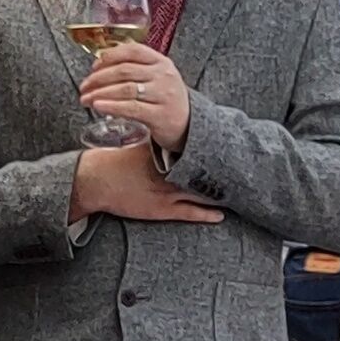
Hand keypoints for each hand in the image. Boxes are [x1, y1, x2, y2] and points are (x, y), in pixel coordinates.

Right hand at [73, 140, 225, 222]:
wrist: (95, 180)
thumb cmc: (115, 161)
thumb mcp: (139, 144)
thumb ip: (157, 139)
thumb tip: (170, 125)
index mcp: (164, 154)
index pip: (196, 152)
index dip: (215, 153)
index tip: (232, 151)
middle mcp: (169, 172)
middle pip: (203, 172)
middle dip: (222, 173)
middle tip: (244, 173)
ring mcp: (166, 192)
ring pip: (200, 193)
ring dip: (218, 194)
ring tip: (238, 194)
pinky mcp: (161, 209)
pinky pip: (189, 213)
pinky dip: (206, 214)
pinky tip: (221, 215)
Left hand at [80, 41, 192, 153]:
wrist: (189, 124)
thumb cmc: (165, 98)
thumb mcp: (158, 77)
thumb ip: (136, 67)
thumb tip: (101, 61)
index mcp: (161, 62)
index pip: (133, 51)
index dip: (110, 56)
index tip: (94, 66)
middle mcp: (163, 76)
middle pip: (124, 71)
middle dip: (98, 78)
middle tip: (84, 86)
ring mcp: (163, 95)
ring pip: (125, 89)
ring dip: (100, 93)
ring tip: (86, 99)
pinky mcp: (160, 116)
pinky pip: (131, 108)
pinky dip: (111, 106)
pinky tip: (98, 106)